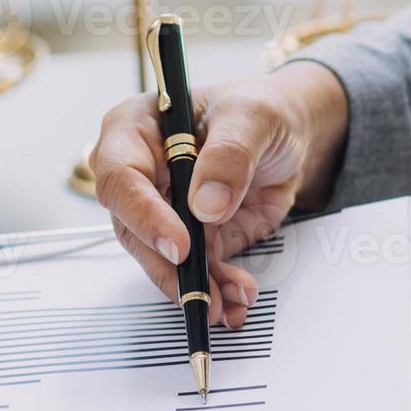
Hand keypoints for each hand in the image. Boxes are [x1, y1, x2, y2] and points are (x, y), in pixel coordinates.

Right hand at [89, 62, 347, 327]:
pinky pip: (195, 272)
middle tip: (201, 290)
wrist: (290, 135)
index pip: (120, 177)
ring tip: (227, 301)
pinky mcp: (191, 239)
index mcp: (136, 130)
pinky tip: (236, 298)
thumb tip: (207, 203)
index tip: (180, 243)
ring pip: (161, 260)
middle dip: (168, 266)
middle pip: (133, 229)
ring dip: (194, 286)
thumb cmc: (260, 110)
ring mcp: (163, 211)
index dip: (144, 215)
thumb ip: (230, 154)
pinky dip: (216, 289)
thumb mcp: (252, 116)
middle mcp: (141, 174)